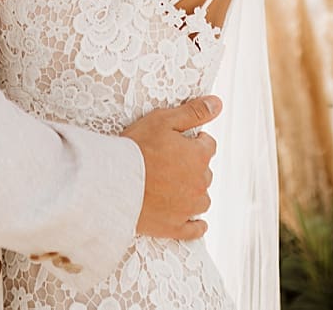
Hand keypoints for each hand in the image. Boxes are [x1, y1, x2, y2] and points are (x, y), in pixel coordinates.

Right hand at [121, 95, 218, 240]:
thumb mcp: (164, 120)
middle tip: (169, 162)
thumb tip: (218, 103)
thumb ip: (194, 112)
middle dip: (192, 166)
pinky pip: (194, 229)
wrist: (114, 183)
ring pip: (202, 199)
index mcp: (199, 157)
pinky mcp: (175, 227)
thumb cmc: (137, 148)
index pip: (208, 145)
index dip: (194, 141)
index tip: (179, 141)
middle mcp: (199, 183)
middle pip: (204, 172)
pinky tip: (197, 223)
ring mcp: (188, 208)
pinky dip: (196, 225)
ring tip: (174, 187)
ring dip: (194, 192)